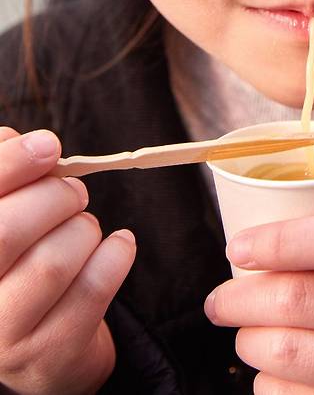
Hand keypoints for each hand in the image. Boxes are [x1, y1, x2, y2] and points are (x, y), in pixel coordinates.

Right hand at [0, 126, 135, 394]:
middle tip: (74, 193)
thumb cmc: (20, 262)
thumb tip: (24, 142)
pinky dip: (116, 254)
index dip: (11, 163)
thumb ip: (6, 174)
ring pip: (53, 260)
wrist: (43, 347)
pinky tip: (117, 246)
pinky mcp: (48, 356)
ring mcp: (2, 338)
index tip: (49, 146)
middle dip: (55, 196)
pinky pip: (93, 289)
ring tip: (85, 229)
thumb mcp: (6, 213)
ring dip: (84, 229)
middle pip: (8, 230)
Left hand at [205, 211, 313, 393]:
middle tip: (220, 300)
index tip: (238, 248)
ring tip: (247, 334)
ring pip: (288, 353)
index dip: (279, 241)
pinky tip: (276, 372)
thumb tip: (253, 246)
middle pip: (301, 299)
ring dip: (249, 342)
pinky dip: (270, 384)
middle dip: (241, 299)